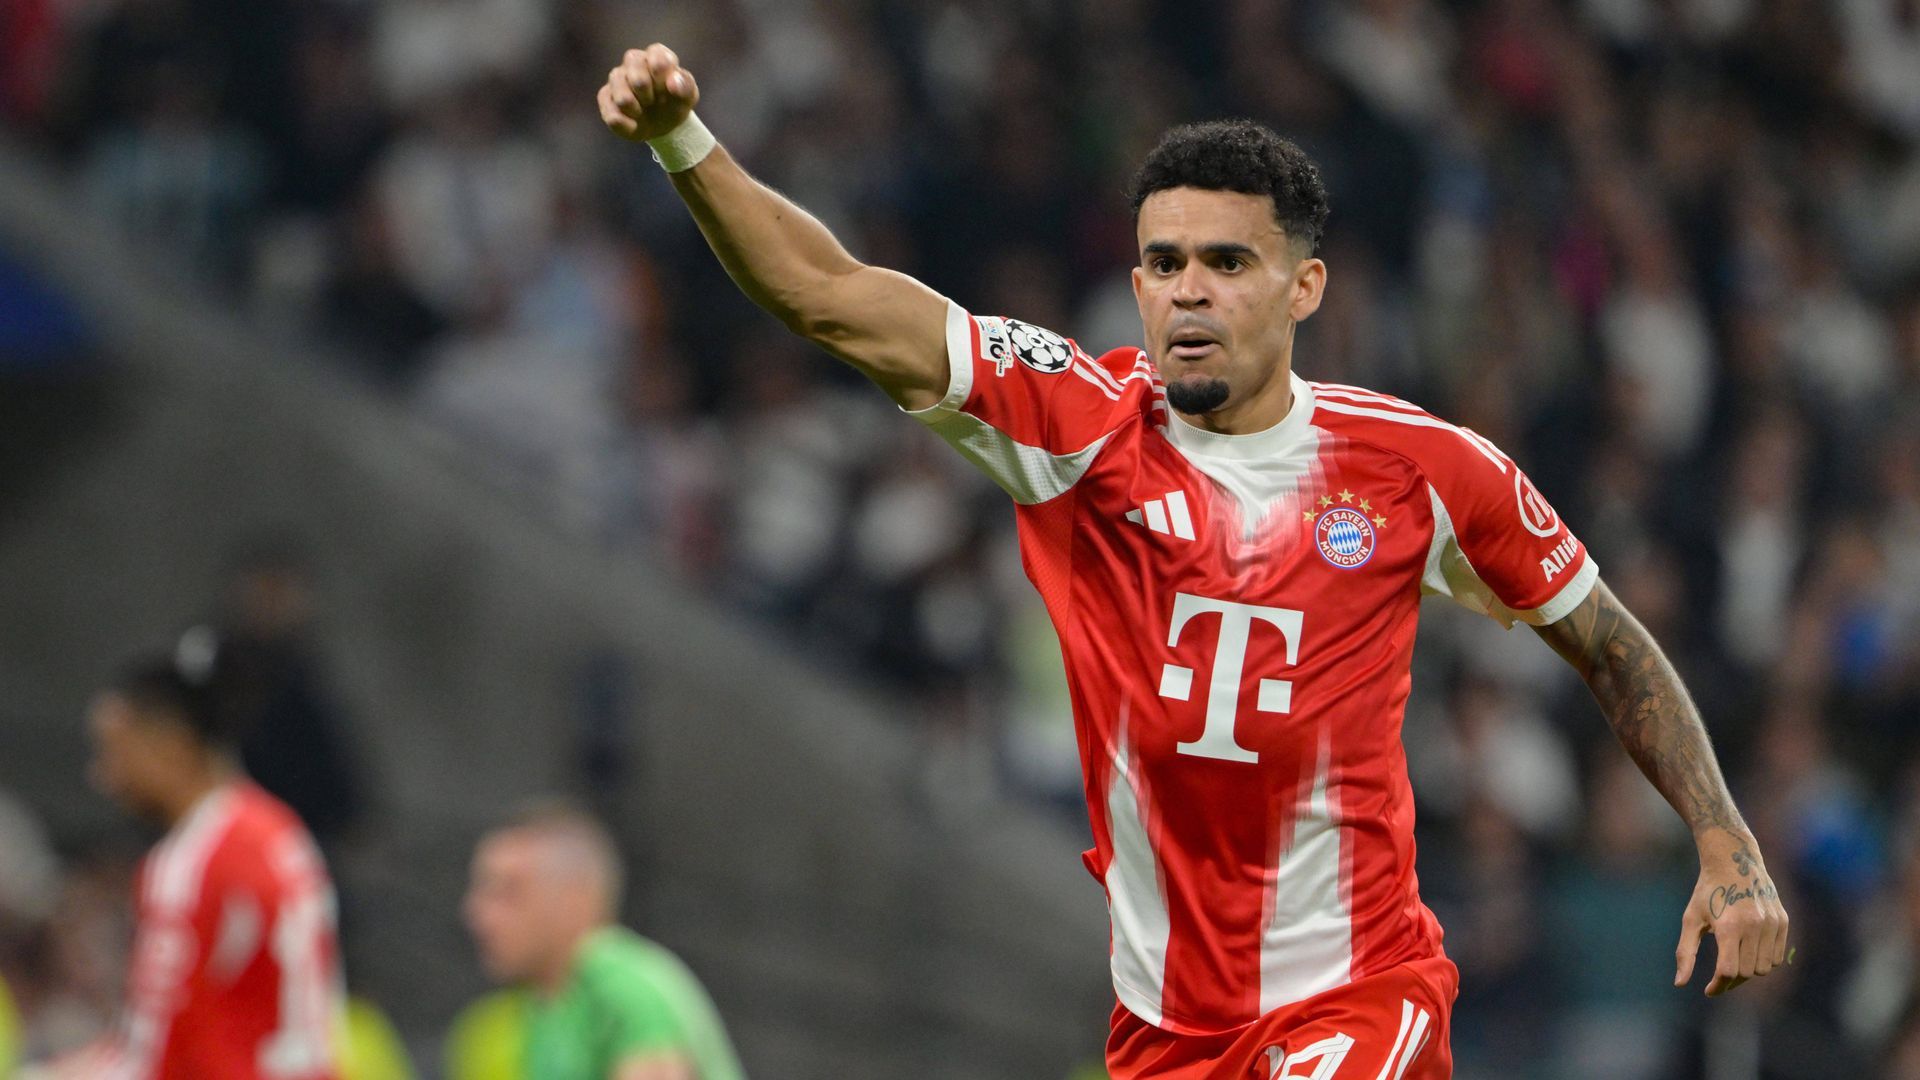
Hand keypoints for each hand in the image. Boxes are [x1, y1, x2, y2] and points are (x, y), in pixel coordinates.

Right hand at [598, 43, 699, 142]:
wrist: (663, 127)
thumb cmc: (675, 104)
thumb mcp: (688, 98)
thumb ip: (685, 86)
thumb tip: (673, 80)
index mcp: (656, 55)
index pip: (656, 52)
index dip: (661, 72)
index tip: (667, 89)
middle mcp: (634, 61)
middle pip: (632, 59)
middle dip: (645, 86)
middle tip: (653, 101)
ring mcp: (617, 77)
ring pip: (616, 80)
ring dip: (632, 104)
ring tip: (641, 113)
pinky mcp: (605, 96)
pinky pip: (608, 107)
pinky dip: (623, 122)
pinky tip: (633, 125)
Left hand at [1675, 829, 1789, 995]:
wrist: (1735, 861)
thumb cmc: (1707, 891)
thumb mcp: (1691, 919)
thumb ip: (1685, 952)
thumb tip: (1679, 984)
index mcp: (1729, 926)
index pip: (1728, 971)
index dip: (1718, 986)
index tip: (1708, 990)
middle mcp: (1754, 925)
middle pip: (1747, 972)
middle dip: (1731, 980)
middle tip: (1718, 979)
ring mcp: (1772, 923)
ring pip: (1764, 968)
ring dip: (1748, 972)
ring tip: (1732, 964)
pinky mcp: (1783, 921)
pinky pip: (1777, 957)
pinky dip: (1763, 962)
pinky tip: (1748, 954)